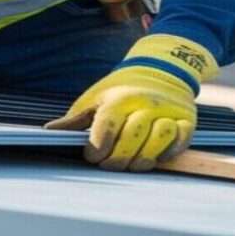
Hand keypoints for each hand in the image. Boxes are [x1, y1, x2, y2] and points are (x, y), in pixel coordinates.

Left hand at [44, 34, 217, 171]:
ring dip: (144, 158)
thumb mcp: (95, 98)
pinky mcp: (186, 120)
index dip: (98, 148)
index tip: (91, 156)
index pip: (108, 126)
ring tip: (132, 164)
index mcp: (119, 97)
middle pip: (133, 137)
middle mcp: (145, 103)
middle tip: (109, 166)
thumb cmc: (120, 89)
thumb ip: (75, 119)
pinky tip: (156, 156)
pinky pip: (181, 139)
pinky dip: (169, 152)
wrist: (159, 69)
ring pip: (160, 138)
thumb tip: (49, 131)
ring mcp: (168, 111)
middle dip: (118, 159)